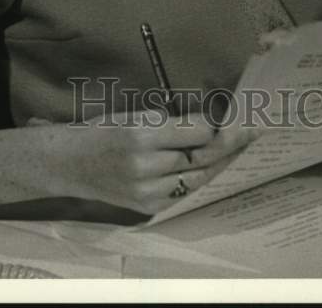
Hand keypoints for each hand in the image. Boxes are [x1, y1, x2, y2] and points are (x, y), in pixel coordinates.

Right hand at [28, 111, 253, 215]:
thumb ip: (170, 121)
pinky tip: (214, 169)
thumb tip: (209, 121)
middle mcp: (146, 165)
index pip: (197, 131)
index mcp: (142, 133)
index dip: (219, 125)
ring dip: (220, 164)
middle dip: (229, 144)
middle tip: (253, 132)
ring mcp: (146, 191)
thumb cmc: (102, 130)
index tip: (237, 118)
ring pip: (198, 177)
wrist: (69, 164)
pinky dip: (200, 180)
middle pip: (202, 156)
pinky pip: (184, 193)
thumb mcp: (134, 115)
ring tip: (240, 150)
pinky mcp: (146, 207)